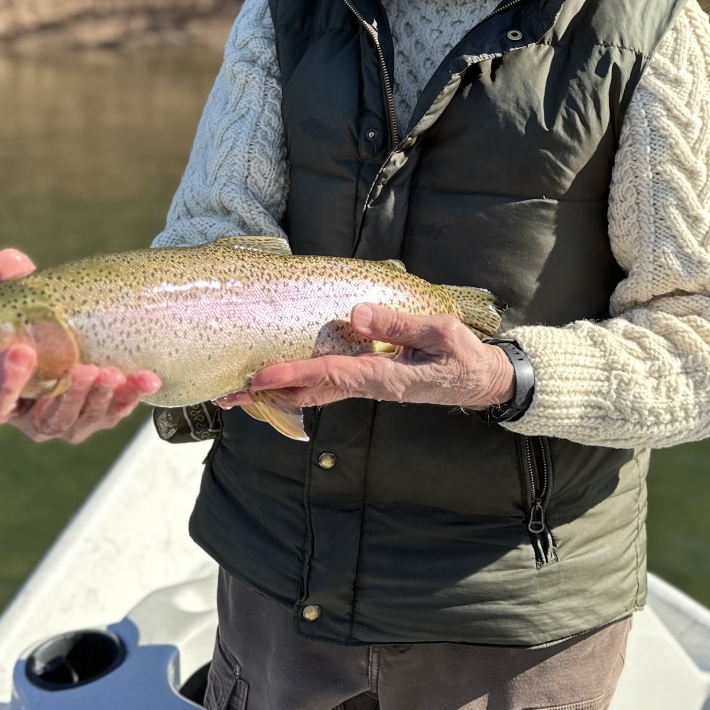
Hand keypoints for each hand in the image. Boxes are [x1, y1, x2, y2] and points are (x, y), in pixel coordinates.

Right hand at [0, 247, 160, 443]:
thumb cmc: (38, 325)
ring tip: (109, 372)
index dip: (1, 385)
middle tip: (81, 369)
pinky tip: (146, 380)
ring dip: (97, 397)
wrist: (81, 335)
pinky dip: (131, 395)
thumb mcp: (24, 304)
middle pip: (44, 420)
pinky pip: (116, 412)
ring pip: (80, 420)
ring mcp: (68, 422)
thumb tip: (5, 261)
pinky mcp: (99, 418)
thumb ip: (10, 285)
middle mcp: (31, 418)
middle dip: (66, 395)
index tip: (20, 351)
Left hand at [220, 303, 513, 412]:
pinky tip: (283, 382)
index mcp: (384, 377)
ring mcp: (368, 385)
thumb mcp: (439, 334)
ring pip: (315, 392)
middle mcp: (369, 386)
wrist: (479, 382)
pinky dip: (300, 385)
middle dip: (271, 394)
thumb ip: (398, 324)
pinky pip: (328, 386)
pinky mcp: (371, 380)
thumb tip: (355, 314)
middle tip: (229, 396)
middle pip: (310, 392)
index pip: (329, 375)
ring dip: (279, 391)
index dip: (292, 374)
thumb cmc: (463, 357)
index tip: (259, 375)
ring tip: (242, 391)